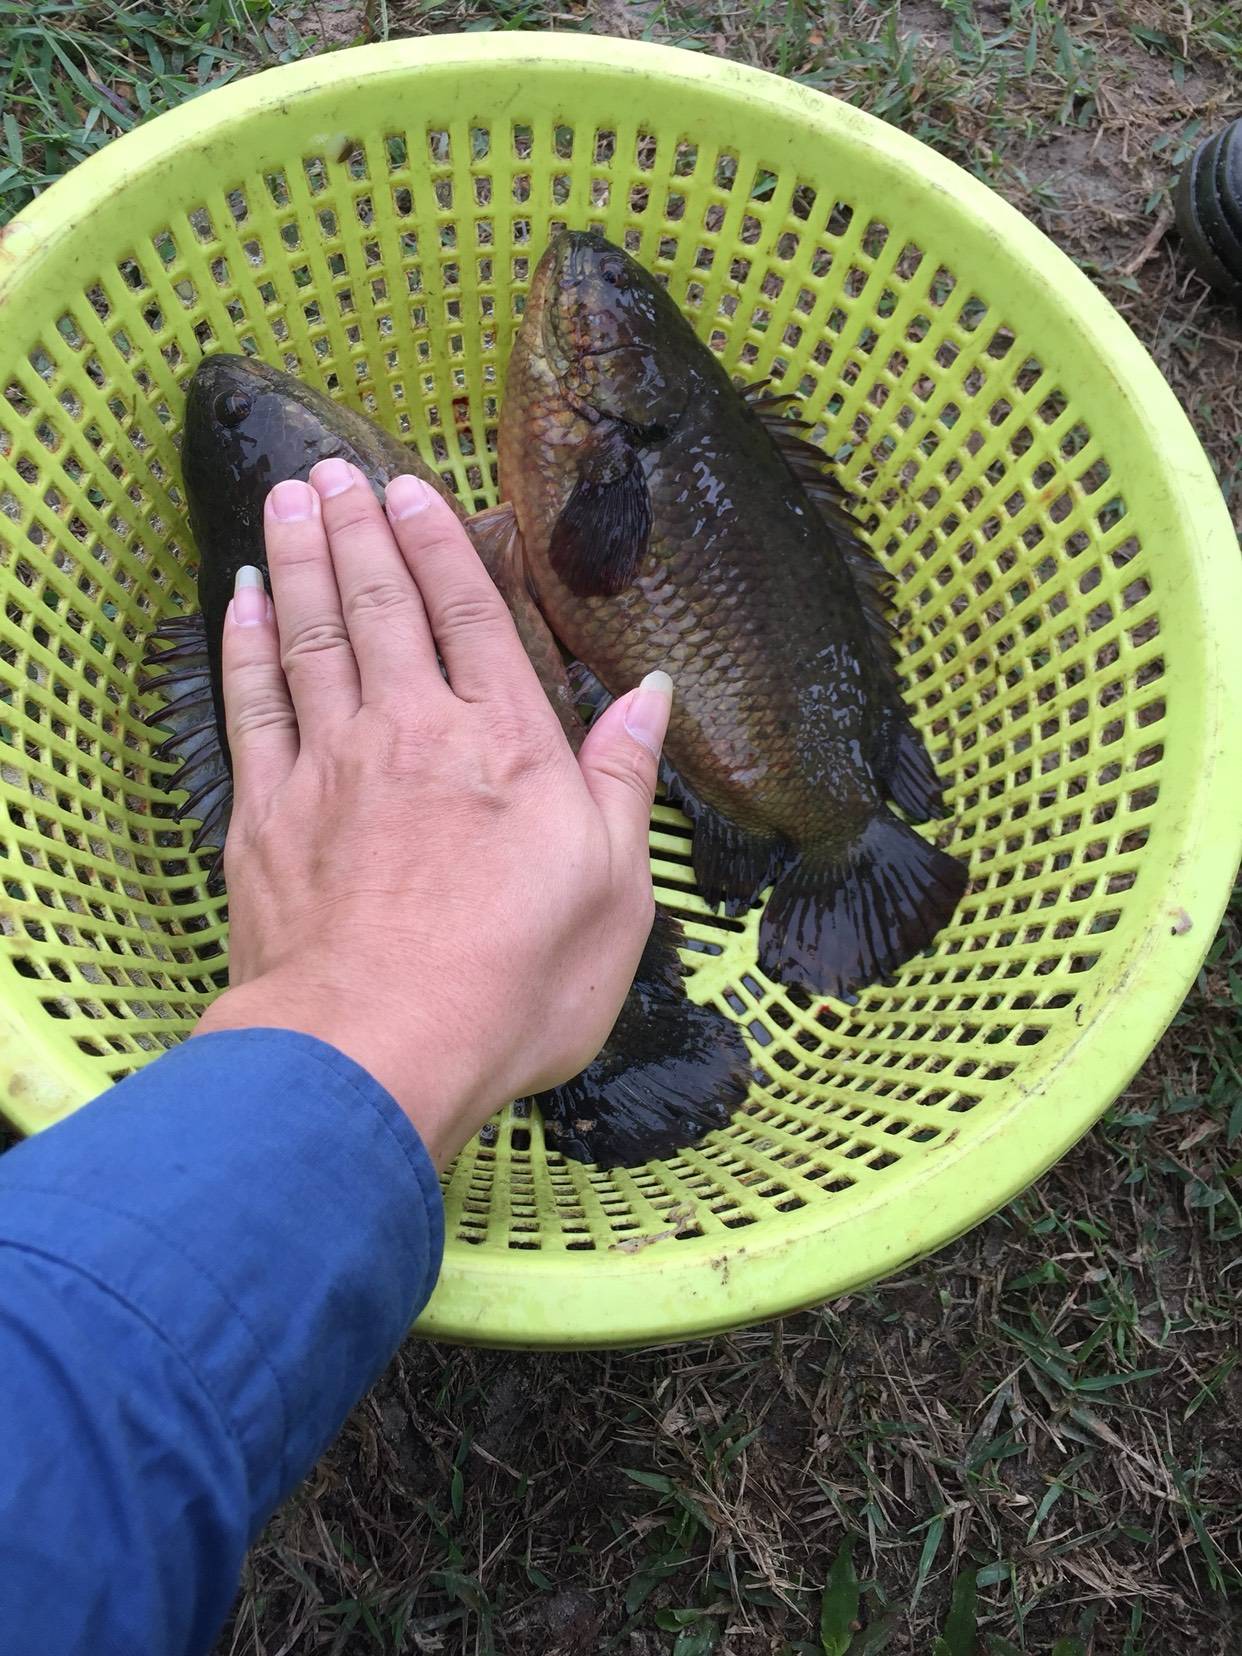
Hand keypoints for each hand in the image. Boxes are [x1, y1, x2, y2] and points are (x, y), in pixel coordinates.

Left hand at [193, 459, 672, 1167]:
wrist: (376, 1050)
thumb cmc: (515, 983)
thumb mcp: (615, 891)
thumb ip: (624, 781)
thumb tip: (651, 694)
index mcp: (504, 747)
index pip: (472, 618)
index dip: (442, 546)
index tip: (413, 490)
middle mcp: (412, 732)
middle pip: (381, 608)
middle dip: (359, 531)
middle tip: (335, 468)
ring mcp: (329, 767)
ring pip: (310, 636)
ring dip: (301, 561)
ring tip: (290, 498)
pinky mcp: (265, 814)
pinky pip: (251, 704)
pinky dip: (243, 646)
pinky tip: (241, 602)